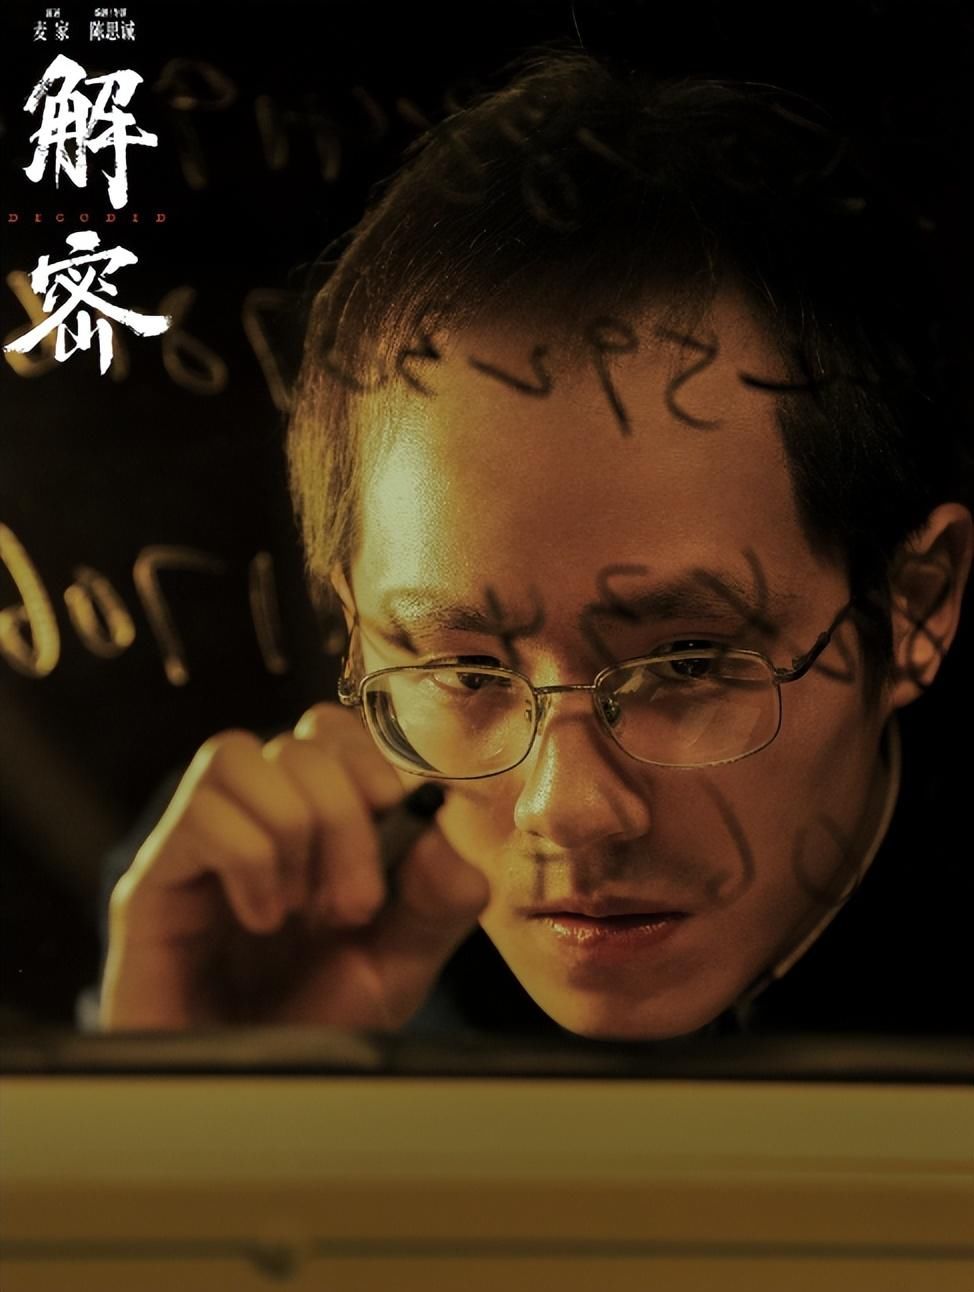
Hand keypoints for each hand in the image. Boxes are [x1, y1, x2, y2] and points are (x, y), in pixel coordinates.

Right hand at [99, 705, 488, 1029]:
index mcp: (312, 824)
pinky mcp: (151, 885)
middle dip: (344, 815)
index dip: (367, 755)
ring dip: (290, 824)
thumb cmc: (316, 1027)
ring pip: (234, 754)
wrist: (247, 1112)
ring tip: (301, 907)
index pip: (328, 730)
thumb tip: (442, 832)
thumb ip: (436, 900)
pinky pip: (199, 815)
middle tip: (355, 905)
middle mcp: (252, 822)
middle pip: (296, 741)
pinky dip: (249, 858)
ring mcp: (197, 848)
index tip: (394, 814)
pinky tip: (262, 920)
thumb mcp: (401, 964)